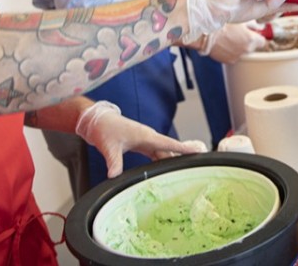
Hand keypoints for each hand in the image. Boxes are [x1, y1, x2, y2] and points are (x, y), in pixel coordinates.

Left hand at [75, 101, 205, 177]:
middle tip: (199, 163)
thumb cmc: (105, 129)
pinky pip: (157, 153)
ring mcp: (146, 140)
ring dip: (174, 159)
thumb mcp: (109, 146)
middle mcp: (149, 137)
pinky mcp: (142, 144)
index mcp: (146, 136)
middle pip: (170, 149)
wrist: (98, 121)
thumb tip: (113, 176)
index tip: (199, 150)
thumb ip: (113, 161)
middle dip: (184, 154)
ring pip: (164, 152)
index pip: (169, 144)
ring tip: (187, 169)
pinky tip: (167, 169)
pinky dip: (163, 160)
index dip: (184, 148)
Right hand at [206, 23, 264, 62]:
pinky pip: (233, 55)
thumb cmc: (223, 24)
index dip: (258, 37)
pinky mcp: (229, 61)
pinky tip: (223, 43)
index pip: (263, 42)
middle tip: (238, 34)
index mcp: (251, 40)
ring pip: (242, 52)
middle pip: (252, 47)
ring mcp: (237, 57)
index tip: (254, 34)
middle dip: (247, 42)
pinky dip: (230, 51)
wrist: (207, 33)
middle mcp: (246, 51)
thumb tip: (256, 27)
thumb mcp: (240, 20)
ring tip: (229, 38)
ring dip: (238, 47)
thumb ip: (251, 25)